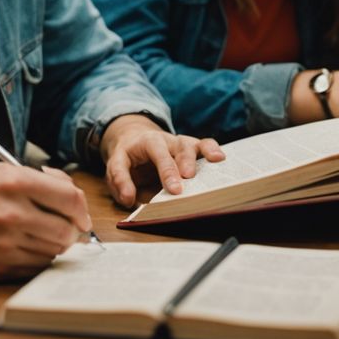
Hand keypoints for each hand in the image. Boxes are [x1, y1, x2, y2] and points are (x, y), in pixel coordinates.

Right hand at [0, 163, 92, 279]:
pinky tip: (31, 248)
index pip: (69, 198)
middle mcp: (11, 212)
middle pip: (67, 230)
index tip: (80, 215)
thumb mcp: (1, 171)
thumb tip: (73, 198)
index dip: (81, 208)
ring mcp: (5, 242)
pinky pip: (37, 266)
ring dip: (58, 246)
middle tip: (71, 230)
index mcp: (13, 182)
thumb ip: (40, 181)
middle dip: (74, 232)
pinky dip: (42, 259)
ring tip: (47, 236)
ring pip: (55, 251)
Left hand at [99, 114, 224, 207]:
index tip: (175, 189)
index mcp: (148, 142)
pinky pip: (204, 145)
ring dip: (204, 153)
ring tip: (216, 161)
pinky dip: (213, 149)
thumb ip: (119, 180)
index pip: (158, 153)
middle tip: (190, 179)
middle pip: (179, 147)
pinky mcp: (191, 149)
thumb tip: (128, 199)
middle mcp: (168, 140)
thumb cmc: (127, 156)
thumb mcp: (116, 165)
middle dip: (186, 163)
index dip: (167, 170)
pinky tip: (222, 158)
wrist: (135, 140)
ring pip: (194, 144)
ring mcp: (181, 144)